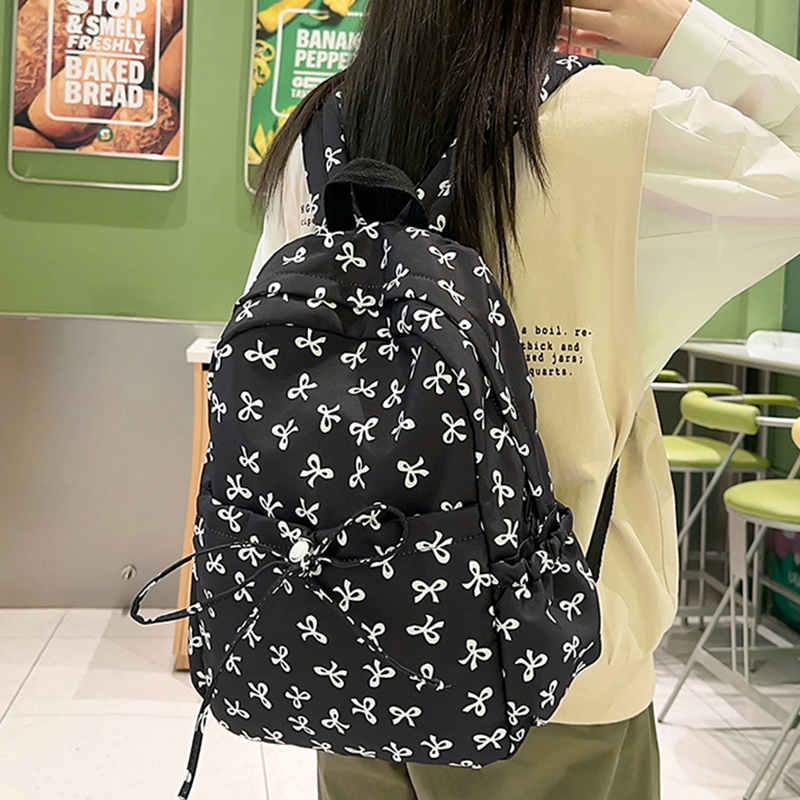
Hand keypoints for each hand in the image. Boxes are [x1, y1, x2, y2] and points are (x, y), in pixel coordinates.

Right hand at [559, 0, 690, 59]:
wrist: (680, 25)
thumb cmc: (648, 41)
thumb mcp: (616, 47)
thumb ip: (587, 38)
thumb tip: (561, 34)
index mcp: (615, 24)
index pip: (575, 16)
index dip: (557, 18)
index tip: (548, 20)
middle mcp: (621, 2)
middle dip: (564, 5)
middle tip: (555, 12)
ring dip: (578, 1)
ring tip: (573, 8)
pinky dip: (593, 1)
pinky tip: (588, 5)